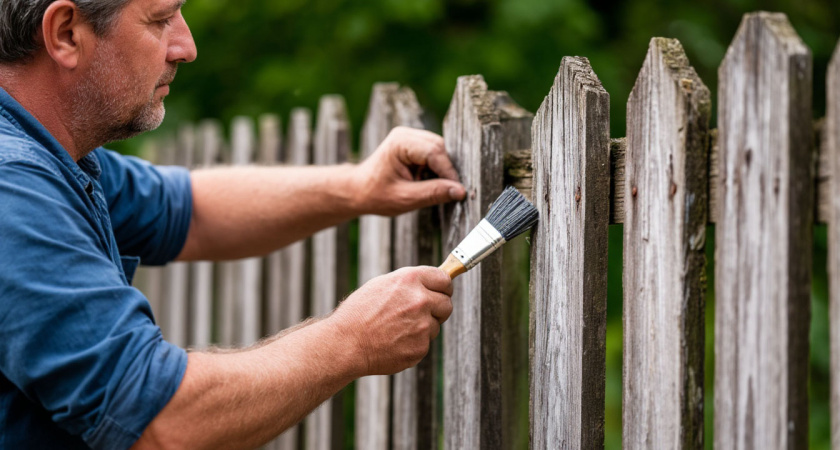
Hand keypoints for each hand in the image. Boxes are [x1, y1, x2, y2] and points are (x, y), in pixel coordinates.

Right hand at [328, 266, 453, 375]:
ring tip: (397, 329)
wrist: (346, 343)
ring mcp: (422, 325)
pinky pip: (425, 343)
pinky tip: (394, 342)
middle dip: (438, 309)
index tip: (442, 292)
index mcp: (410, 279)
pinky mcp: (420, 347)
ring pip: (435, 326)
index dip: (444, 287)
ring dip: (423, 327)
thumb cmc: (359, 313)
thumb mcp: (382, 285)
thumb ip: (409, 283)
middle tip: (422, 313)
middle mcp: (420, 300)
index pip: (444, 280)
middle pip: (447, 304)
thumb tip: (429, 285)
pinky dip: (414, 344)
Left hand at [352, 127, 465, 215]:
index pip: (434, 152)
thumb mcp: (405, 198)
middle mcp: (406, 134)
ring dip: (441, 170)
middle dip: (446, 170)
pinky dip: (436, 169)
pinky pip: (434, 155)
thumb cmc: (375, 195)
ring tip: (433, 188)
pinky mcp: (414, 146)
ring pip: (439, 151)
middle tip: (451, 192)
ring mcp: (410, 138)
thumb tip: (459, 191)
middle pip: (440, 148)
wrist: (358, 190)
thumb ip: (433, 193)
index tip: (458, 191)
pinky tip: (427, 182)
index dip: (448, 172)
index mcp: (400, 142)